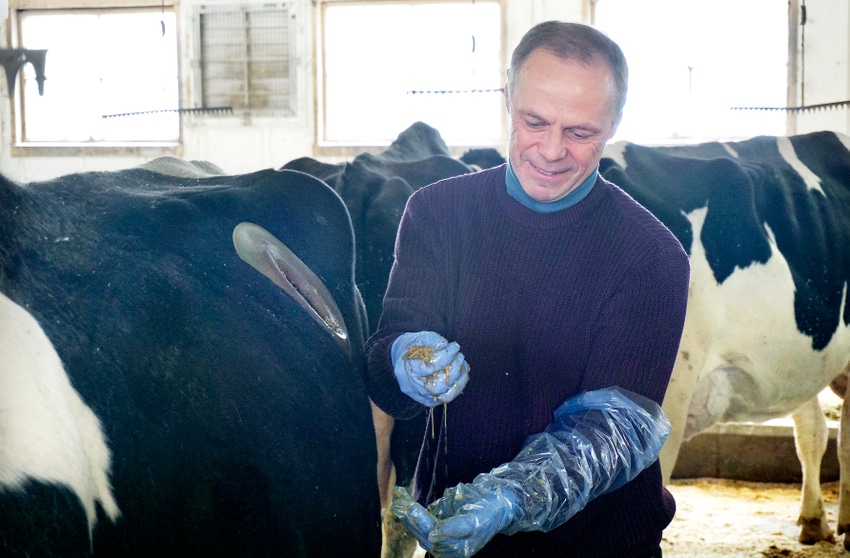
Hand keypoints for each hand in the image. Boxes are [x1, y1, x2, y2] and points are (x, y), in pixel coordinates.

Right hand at [391, 331, 468, 406]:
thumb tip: (451, 349)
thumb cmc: (411, 346)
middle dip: (454, 369)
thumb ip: (435, 342)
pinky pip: (445, 398)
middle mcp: (413, 386)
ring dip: (459, 381)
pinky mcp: (427, 400)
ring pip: (445, 395)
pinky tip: (460, 376)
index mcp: (409, 369)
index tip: (455, 346)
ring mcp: (420, 395)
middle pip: (438, 384)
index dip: (447, 355)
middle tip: (460, 356)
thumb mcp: (420, 338)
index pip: (432, 365)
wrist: (398, 358)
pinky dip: (456, 388)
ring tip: (463, 366)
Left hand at [392, 479, 518, 557]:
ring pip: (419, 526)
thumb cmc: (490, 511)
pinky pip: (422, 518)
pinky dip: (412, 508)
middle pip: (422, 533)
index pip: (432, 537)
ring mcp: (443, 536)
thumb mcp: (476, 519)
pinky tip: (404, 497)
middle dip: (410, 515)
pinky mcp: (440, 525)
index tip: (411, 509)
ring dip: (407, 511)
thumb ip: (456, 527)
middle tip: (399, 497)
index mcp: (457, 550)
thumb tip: (435, 534)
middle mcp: (448, 546)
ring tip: (399, 495)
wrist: (499, 503)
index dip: (421, 523)